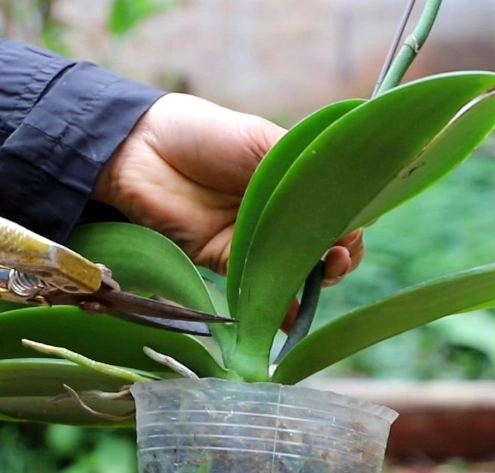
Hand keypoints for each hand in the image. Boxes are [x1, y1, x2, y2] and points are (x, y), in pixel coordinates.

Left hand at [94, 93, 363, 282]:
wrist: (141, 152)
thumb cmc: (205, 134)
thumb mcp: (264, 141)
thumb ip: (304, 171)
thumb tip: (349, 207)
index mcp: (291, 180)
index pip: (337, 209)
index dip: (352, 223)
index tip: (353, 228)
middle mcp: (276, 213)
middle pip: (322, 244)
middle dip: (340, 254)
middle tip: (337, 253)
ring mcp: (252, 240)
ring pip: (295, 269)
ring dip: (316, 278)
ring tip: (322, 271)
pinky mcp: (224, 263)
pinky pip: (258, 288)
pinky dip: (278, 307)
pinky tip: (294, 315)